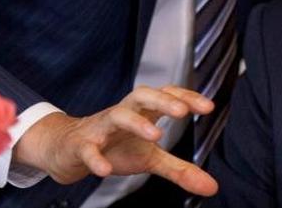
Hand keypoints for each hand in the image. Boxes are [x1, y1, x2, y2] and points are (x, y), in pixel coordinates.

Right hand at [13, 85, 218, 195]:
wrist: (69, 150)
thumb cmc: (116, 147)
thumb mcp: (150, 158)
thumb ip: (180, 169)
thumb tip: (212, 187)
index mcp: (142, 112)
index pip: (166, 94)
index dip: (186, 96)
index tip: (208, 106)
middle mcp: (123, 113)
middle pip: (142, 95)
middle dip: (162, 100)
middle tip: (182, 111)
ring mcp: (101, 128)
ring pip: (117, 115)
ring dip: (135, 123)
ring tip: (156, 135)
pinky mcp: (82, 145)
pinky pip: (88, 148)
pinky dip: (96, 158)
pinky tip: (106, 170)